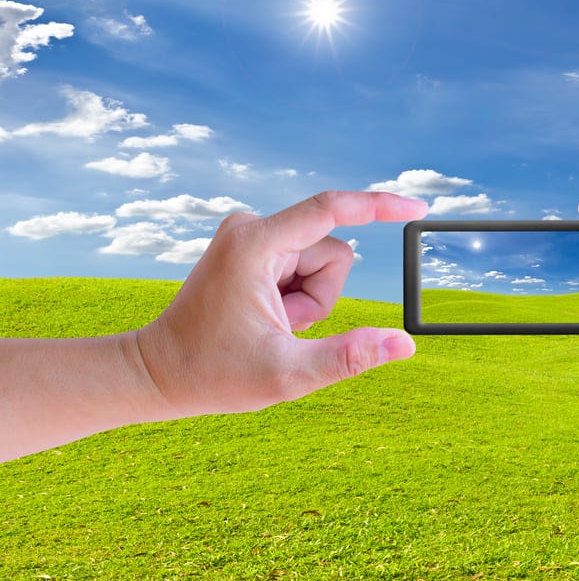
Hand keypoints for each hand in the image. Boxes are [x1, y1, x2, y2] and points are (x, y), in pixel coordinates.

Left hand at [135, 191, 427, 418]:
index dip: (379, 206)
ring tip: (272, 325)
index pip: (331, 209)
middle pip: (332, 251)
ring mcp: (250, 234)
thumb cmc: (212, 374)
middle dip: (322, 297)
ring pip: (322, 261)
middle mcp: (251, 227)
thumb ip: (350, 356)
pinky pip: (304, 265)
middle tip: (282, 328)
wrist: (158, 373)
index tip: (417, 207)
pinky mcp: (252, 245)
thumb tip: (405, 344)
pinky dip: (297, 297)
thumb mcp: (288, 374)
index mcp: (255, 245)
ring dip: (310, 301)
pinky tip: (266, 317)